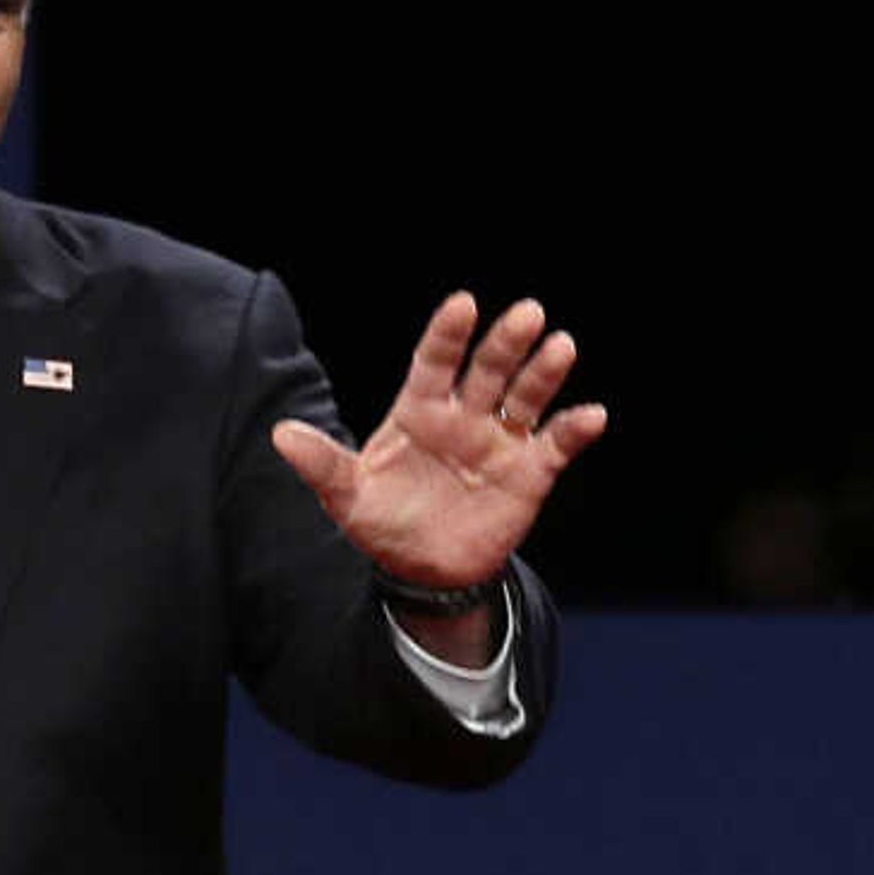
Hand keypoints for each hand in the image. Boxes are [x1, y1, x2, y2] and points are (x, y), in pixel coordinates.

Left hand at [270, 293, 608, 593]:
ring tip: (561, 346)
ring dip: (543, 373)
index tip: (463, 304)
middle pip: (488, 370)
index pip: (435, 361)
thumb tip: (281, 435)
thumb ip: (322, 465)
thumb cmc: (382, 522)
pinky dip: (575, 429)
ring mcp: (499, 441)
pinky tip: (593, 415)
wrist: (424, 570)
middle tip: (528, 314)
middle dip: (506, 342)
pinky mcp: (529, 472)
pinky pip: (556, 444)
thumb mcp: (347, 497)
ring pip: (525, 397)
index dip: (448, 334)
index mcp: (419, 410)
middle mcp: (464, 416)